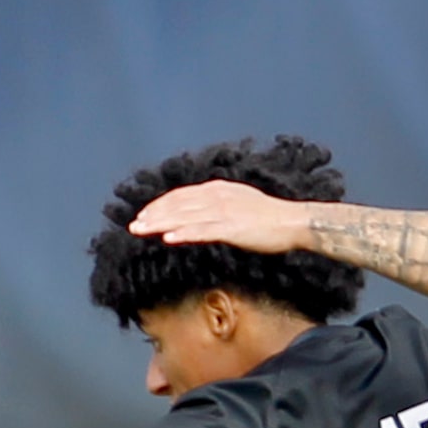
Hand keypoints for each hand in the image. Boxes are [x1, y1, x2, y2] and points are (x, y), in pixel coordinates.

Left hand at [128, 181, 315, 254]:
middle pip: (178, 204)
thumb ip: (218, 205)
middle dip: (153, 215)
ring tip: (142, 231)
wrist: (293, 222)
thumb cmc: (269, 217)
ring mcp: (224, 211)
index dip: (160, 204)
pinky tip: (169, 239)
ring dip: (161, 224)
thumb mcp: (239, 203)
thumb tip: (200, 212)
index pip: (181, 195)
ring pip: (185, 217)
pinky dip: (184, 233)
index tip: (144, 214)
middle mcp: (217, 196)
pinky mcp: (232, 228)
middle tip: (134, 226)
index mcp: (218, 189)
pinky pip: (203, 231)